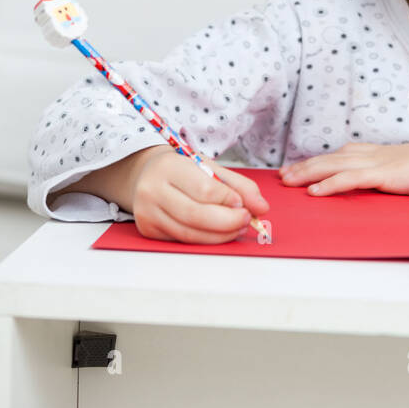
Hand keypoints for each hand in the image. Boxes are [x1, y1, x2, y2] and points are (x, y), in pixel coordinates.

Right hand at [130, 147, 268, 243]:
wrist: (146, 174)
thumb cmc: (183, 169)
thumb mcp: (210, 167)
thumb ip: (239, 185)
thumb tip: (262, 207)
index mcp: (169, 167)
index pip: (203, 189)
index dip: (227, 200)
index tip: (243, 204)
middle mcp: (152, 190)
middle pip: (196, 215)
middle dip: (227, 222)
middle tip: (246, 219)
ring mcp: (147, 212)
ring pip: (189, 233)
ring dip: (220, 235)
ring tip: (237, 227)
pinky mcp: (148, 230)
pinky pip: (182, 240)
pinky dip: (206, 239)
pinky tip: (219, 233)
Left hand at [279, 137, 408, 197]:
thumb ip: (399, 176)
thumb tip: (389, 186)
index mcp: (385, 154)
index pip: (345, 154)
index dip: (321, 160)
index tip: (301, 167)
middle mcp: (378, 154)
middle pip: (333, 158)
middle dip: (306, 166)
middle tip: (282, 176)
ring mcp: (382, 163)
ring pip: (336, 166)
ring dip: (308, 173)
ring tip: (288, 182)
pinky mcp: (388, 175)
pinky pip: (353, 179)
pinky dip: (331, 184)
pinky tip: (315, 191)